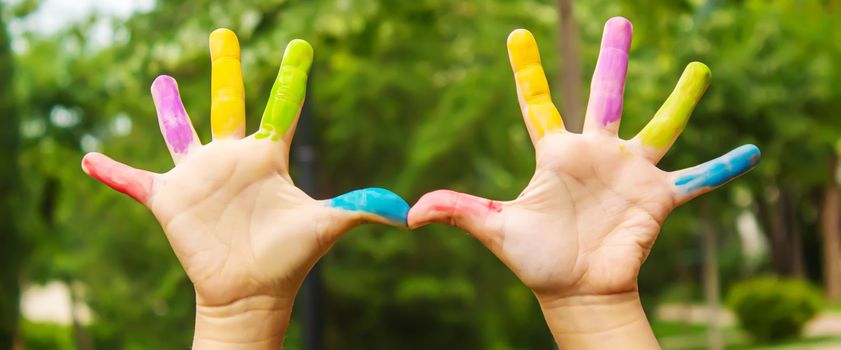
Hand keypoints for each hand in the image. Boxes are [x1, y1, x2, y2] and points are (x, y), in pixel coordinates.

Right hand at [82, 29, 407, 347]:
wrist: (252, 291)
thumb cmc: (289, 257)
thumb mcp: (325, 226)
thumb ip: (360, 208)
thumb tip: (405, 212)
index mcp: (269, 157)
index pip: (282, 108)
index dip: (292, 78)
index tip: (301, 47)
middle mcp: (233, 158)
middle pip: (229, 102)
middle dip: (226, 68)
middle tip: (223, 33)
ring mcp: (200, 176)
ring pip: (180, 130)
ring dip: (169, 106)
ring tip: (161, 78)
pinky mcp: (170, 199)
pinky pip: (134, 181)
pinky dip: (112, 172)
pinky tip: (88, 160)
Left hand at [408, 17, 758, 347]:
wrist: (575, 290)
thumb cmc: (536, 260)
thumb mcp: (494, 230)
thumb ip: (457, 212)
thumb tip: (410, 214)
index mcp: (555, 154)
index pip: (536, 101)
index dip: (525, 69)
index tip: (516, 34)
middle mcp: (595, 153)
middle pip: (605, 95)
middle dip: (613, 58)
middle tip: (620, 20)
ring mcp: (629, 172)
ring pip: (659, 125)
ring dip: (680, 98)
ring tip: (699, 67)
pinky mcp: (657, 198)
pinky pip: (696, 179)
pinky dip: (722, 167)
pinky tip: (752, 151)